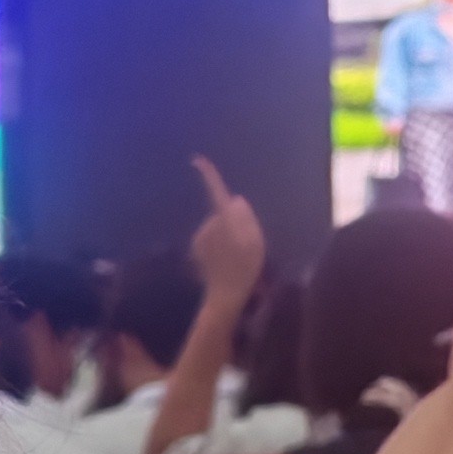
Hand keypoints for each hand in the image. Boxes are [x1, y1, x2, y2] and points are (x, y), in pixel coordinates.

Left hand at [187, 155, 267, 311]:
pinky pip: (212, 237)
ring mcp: (200, 237)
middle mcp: (208, 225)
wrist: (225, 293)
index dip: (209, 175)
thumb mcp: (255, 241)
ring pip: (217, 226)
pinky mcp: (197, 247)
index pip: (216, 193)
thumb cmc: (245, 267)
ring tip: (237, 253)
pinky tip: (226, 258)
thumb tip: (235, 200)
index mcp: (224, 220)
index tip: (197, 159)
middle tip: (246, 242)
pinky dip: (220, 243)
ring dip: (227, 234)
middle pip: (223, 213)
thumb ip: (245, 217)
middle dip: (233, 221)